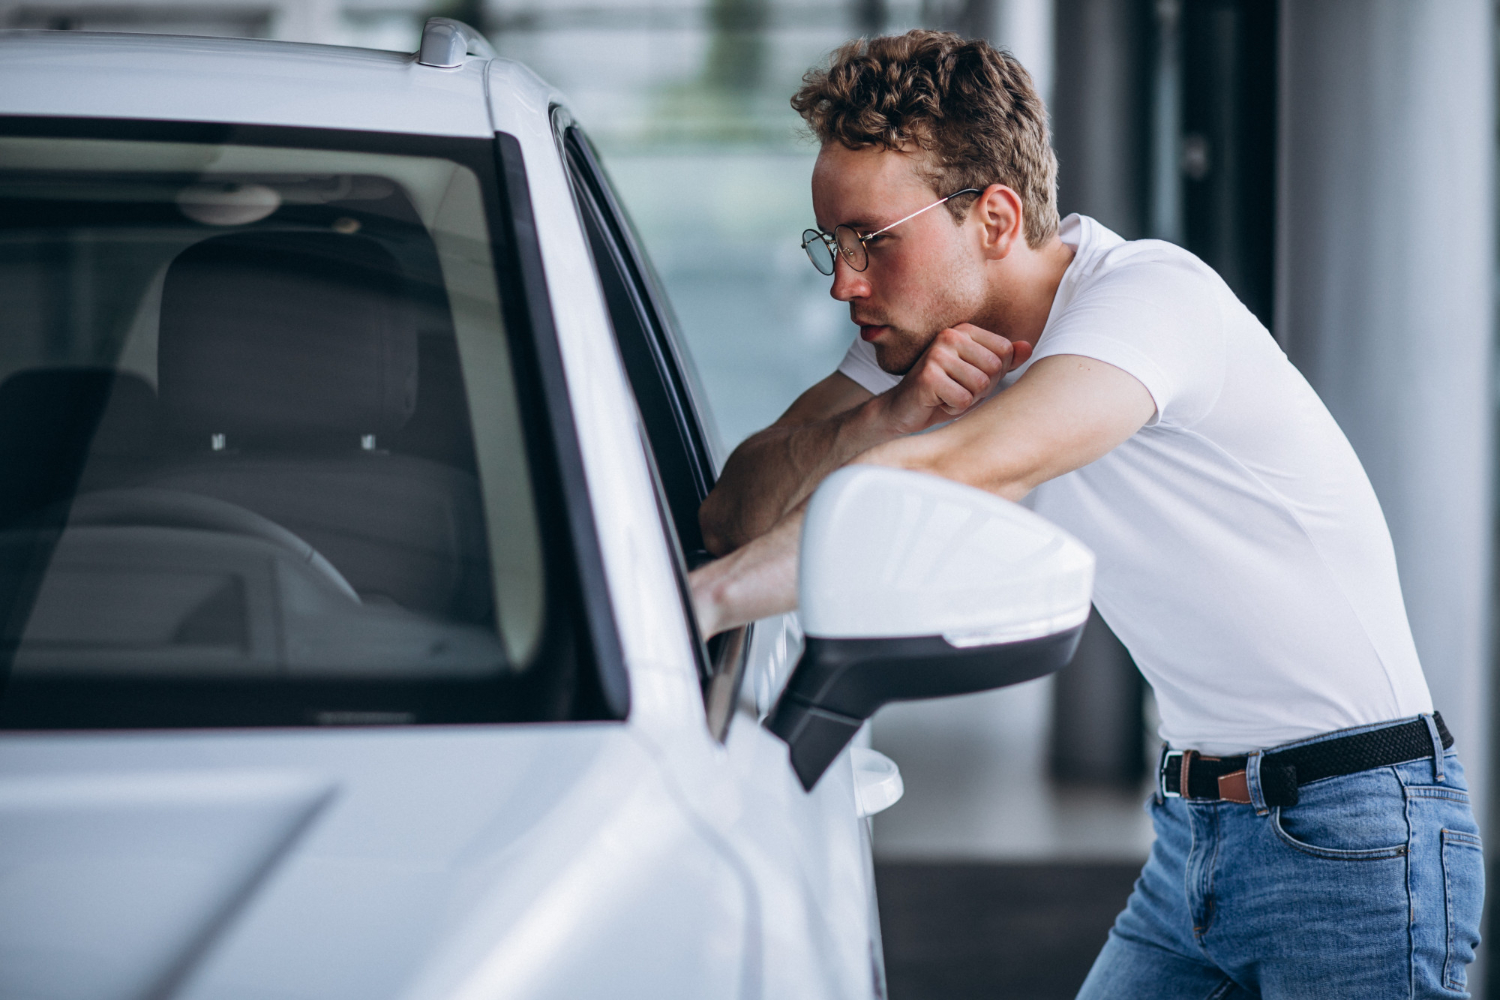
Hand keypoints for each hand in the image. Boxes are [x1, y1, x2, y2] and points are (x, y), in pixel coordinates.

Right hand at [878, 323, 1031, 434]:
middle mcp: (949, 336)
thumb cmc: (945, 391)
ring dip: (967, 400)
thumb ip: (1003, 360)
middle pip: (995, 368)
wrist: (903, 409)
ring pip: (980, 385)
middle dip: (982, 389)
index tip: (971, 378)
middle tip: (958, 389)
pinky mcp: (928, 377)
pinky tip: (938, 403)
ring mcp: (936, 355)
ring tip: (948, 395)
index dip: (995, 374)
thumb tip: (1028, 347)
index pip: (1005, 351)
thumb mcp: (978, 373)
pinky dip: (953, 409)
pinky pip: (962, 400)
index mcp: (964, 331)